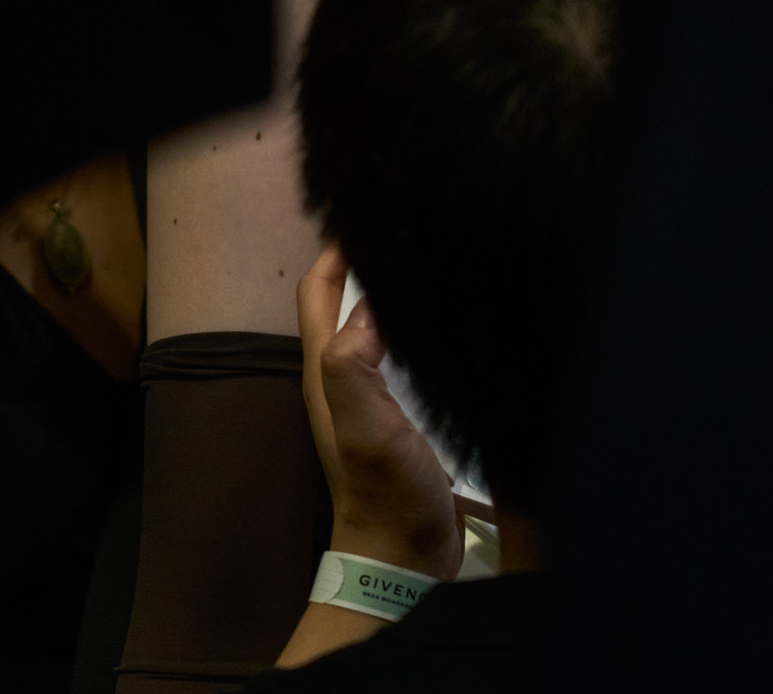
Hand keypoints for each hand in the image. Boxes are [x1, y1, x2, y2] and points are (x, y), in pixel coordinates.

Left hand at [297, 244, 462, 578]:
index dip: (337, 249)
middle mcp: (345, 375)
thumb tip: (367, 306)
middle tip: (410, 230)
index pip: (319, 290)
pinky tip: (453, 318)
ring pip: (379, 322)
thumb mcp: (365, 430)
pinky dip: (421, 327)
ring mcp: (374, 393)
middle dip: (370, 260)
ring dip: (398, 292)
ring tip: (435, 260)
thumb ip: (352, 368)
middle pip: (348, 298)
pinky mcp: (403, 411)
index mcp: (327, 371)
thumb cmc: (383, 497)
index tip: (370, 216)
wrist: (405, 556)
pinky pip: (407, 352)